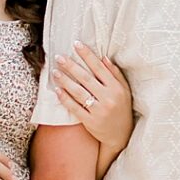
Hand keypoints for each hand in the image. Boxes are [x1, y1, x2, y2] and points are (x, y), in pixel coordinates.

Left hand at [50, 44, 134, 162]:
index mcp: (116, 88)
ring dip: (65, 80)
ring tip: (55, 72)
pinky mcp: (90, 121)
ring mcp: (99, 110)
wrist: (121, 135)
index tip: (76, 44)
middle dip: (71, 66)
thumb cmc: (122, 109)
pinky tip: (58, 90)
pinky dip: (65, 99)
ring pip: (78, 92)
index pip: (99, 67)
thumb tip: (103, 57)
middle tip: (59, 57)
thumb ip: (115, 74)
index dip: (87, 55)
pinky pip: (75, 108)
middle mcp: (108, 98)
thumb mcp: (124, 91)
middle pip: (86, 78)